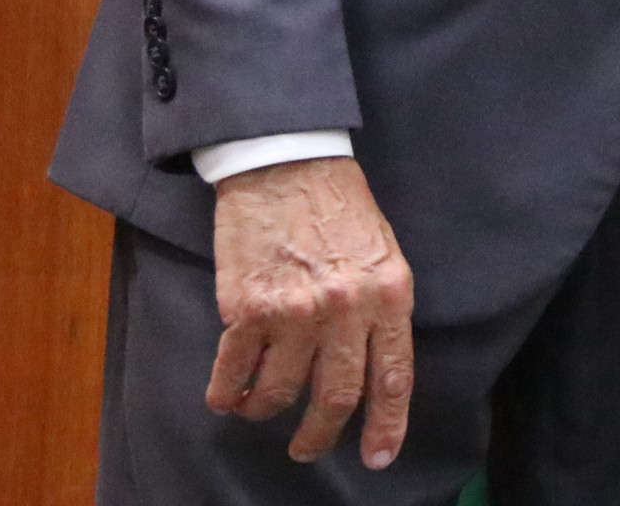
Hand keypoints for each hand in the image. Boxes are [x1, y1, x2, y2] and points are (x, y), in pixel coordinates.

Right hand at [208, 156, 414, 467]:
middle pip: (336, 397)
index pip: (393, 376)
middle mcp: (345, 308)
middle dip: (320, 435)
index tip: (378, 458)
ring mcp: (295, 310)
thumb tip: (374, 367)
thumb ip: (382, 308)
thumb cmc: (340, 207)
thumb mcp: (385, 253)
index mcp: (389, 293)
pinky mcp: (246, 306)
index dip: (386, 425)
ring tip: (262, 410)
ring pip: (280, 392)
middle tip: (307, 449)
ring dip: (267, 411)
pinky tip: (227, 398)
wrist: (288, 163)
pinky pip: (234, 372)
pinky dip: (227, 394)